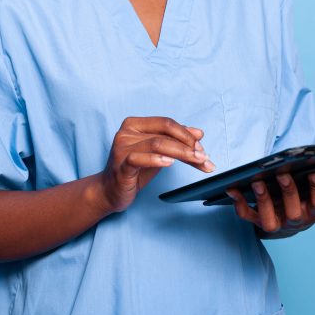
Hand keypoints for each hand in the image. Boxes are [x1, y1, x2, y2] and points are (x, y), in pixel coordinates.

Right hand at [96, 117, 214, 212]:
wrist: (111, 191)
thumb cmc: (135, 170)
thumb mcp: (158, 153)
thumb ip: (175, 141)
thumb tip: (199, 133)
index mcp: (135, 124)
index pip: (167, 123)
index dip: (187, 134)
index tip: (201, 148)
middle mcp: (126, 132)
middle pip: (165, 132)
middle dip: (188, 144)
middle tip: (204, 156)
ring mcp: (121, 148)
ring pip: (157, 144)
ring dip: (181, 152)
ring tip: (197, 161)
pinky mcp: (120, 165)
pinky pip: (139, 158)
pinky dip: (157, 159)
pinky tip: (170, 163)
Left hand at [225, 171, 314, 236]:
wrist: (288, 221)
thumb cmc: (309, 201)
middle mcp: (297, 220)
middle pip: (295, 211)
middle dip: (290, 192)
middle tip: (283, 174)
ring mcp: (277, 223)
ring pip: (269, 218)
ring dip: (264, 200)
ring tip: (257, 181)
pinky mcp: (258, 222)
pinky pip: (247, 216)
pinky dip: (239, 204)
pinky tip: (232, 188)